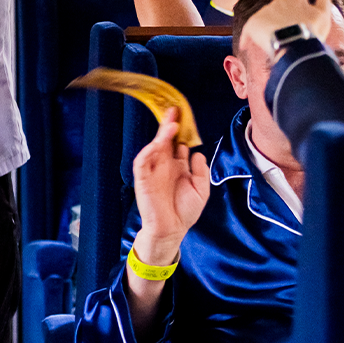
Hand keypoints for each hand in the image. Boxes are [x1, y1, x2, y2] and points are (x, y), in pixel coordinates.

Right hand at [130, 109, 209, 264]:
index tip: (184, 116)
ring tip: (171, 125)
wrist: (172, 231)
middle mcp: (164, 165)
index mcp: (177, 166)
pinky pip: (142, 162)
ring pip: (154, 148)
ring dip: (160, 136)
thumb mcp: (201, 190)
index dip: (180, 131)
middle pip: (164, 141)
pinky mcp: (143, 180)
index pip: (176, 143)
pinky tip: (156, 145)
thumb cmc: (185, 212)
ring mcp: (153, 172)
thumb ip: (200, 171)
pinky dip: (147, 153)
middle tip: (174, 111)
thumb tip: (197, 153)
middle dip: (168, 125)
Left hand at [239, 0, 333, 58]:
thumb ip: (324, 2)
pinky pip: (251, 30)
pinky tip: (256, 44)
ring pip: (266, 19)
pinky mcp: (253, 23)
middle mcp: (279, 2)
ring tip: (279, 42)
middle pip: (279, 8)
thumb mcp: (323, 17)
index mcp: (297, 1)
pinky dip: (254, 36)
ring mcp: (265, 12)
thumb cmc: (311, 33)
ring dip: (270, 28)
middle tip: (289, 34)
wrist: (294, 45)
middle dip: (282, 18)